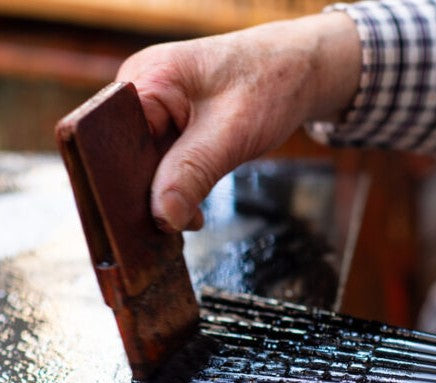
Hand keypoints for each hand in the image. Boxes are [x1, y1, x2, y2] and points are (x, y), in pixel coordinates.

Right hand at [116, 12, 360, 231]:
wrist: (298, 73)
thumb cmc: (269, 85)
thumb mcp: (231, 134)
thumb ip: (193, 173)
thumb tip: (162, 216)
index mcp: (147, 80)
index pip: (110, 137)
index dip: (120, 179)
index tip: (139, 217)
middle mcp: (143, 93)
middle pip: (125, 155)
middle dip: (147, 194)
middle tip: (168, 228)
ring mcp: (157, 111)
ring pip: (146, 165)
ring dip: (166, 196)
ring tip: (187, 220)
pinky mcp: (173, 127)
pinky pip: (165, 164)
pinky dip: (178, 189)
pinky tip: (192, 211)